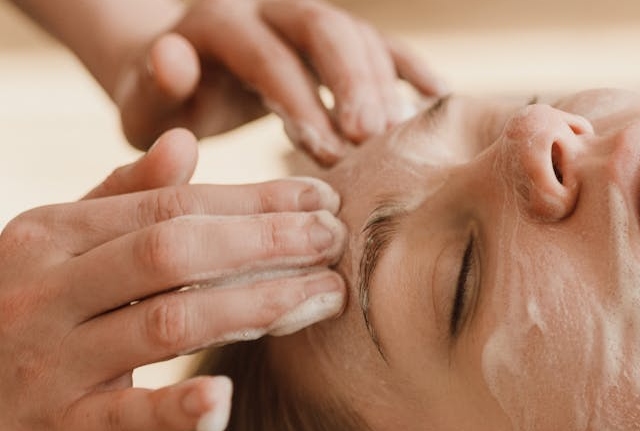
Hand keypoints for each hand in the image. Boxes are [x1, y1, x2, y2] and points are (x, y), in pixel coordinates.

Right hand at [0, 129, 347, 430]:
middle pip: (175, 253)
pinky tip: (227, 396)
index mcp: (53, 234)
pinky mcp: (58, 427)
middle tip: (334, 241)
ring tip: (323, 297)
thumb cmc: (22, 306)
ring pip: (166, 323)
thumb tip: (184, 142)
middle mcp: (49, 289)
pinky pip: (124, 415)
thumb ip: (119, 195)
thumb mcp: (54, 242)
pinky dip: (177, 406)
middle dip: (265, 242)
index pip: (170, 205)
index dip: (253, 201)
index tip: (320, 199)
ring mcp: (51, 359)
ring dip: (255, 307)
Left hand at [113, 0, 445, 165]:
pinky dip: (412, 69)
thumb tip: (176, 56)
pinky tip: (439, 99)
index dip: (300, 99)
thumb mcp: (144, 103)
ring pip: (358, 35)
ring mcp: (309, 21)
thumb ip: (153, 86)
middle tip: (375, 136)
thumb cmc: (166, 105)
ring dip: (383, 84)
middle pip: (323, 27)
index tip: (328, 152)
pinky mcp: (338, 41)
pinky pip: (384, 45)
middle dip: (353, 81)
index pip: (266, 54)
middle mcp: (270, 8)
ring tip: (399, 137)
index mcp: (219, 22)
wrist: (183, 75)